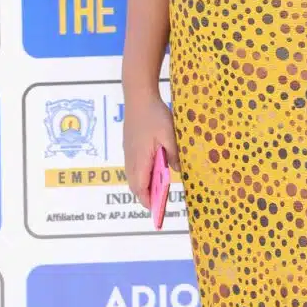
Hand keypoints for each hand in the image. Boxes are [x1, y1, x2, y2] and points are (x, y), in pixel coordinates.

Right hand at [122, 91, 179, 209]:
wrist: (138, 95)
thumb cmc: (154, 115)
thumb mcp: (169, 135)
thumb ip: (173, 154)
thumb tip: (178, 170)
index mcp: (140, 159)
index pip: (141, 188)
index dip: (148, 201)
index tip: (157, 211)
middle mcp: (131, 158)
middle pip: (135, 184)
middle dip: (145, 195)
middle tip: (159, 201)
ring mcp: (128, 151)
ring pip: (132, 175)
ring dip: (143, 184)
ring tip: (157, 187)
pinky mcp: (129, 144)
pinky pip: (132, 165)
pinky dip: (141, 173)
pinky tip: (152, 167)